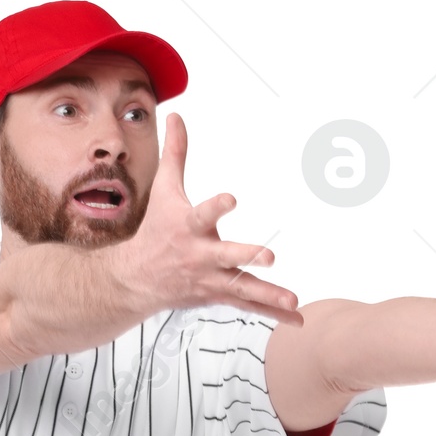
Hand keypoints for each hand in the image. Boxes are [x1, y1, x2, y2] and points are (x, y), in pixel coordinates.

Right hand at [120, 114, 302, 325]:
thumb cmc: (155, 230)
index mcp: (188, 227)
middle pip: (227, 257)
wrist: (138, 279)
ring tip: (293, 301)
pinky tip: (297, 319)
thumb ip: (175, 154)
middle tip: (270, 256)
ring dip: (268, 295)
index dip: (217, 207)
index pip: (203, 214)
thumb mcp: (163, 190)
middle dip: (247, 257)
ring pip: (242, 288)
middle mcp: (201, 256)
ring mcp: (211, 279)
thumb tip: (176, 115)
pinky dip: (272, 313)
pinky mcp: (218, 295)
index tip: (232, 198)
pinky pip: (248, 305)